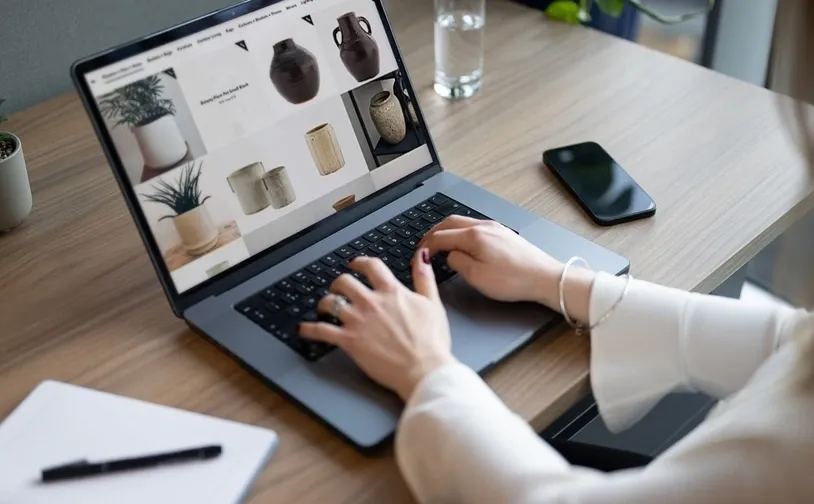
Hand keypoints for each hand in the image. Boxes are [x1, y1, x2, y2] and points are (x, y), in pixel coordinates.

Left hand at [299, 250, 454, 400]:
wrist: (424, 369)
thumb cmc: (431, 342)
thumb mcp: (433, 303)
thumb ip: (424, 278)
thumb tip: (420, 256)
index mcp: (392, 292)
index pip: (371, 266)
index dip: (360, 262)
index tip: (355, 263)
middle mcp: (371, 302)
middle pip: (344, 281)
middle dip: (339, 283)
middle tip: (338, 287)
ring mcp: (358, 321)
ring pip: (330, 302)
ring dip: (324, 303)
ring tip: (324, 307)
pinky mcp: (349, 341)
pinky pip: (321, 331)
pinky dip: (309, 329)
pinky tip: (303, 329)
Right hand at [420, 216, 595, 319]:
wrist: (545, 278)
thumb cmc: (514, 280)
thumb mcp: (477, 277)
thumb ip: (458, 263)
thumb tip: (449, 255)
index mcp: (474, 236)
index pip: (441, 235)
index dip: (427, 245)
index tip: (419, 252)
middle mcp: (484, 226)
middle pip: (451, 222)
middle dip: (434, 232)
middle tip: (424, 244)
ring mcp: (496, 228)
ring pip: (464, 223)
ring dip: (448, 231)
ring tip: (440, 243)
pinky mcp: (504, 234)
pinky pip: (475, 227)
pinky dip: (462, 232)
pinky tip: (462, 243)